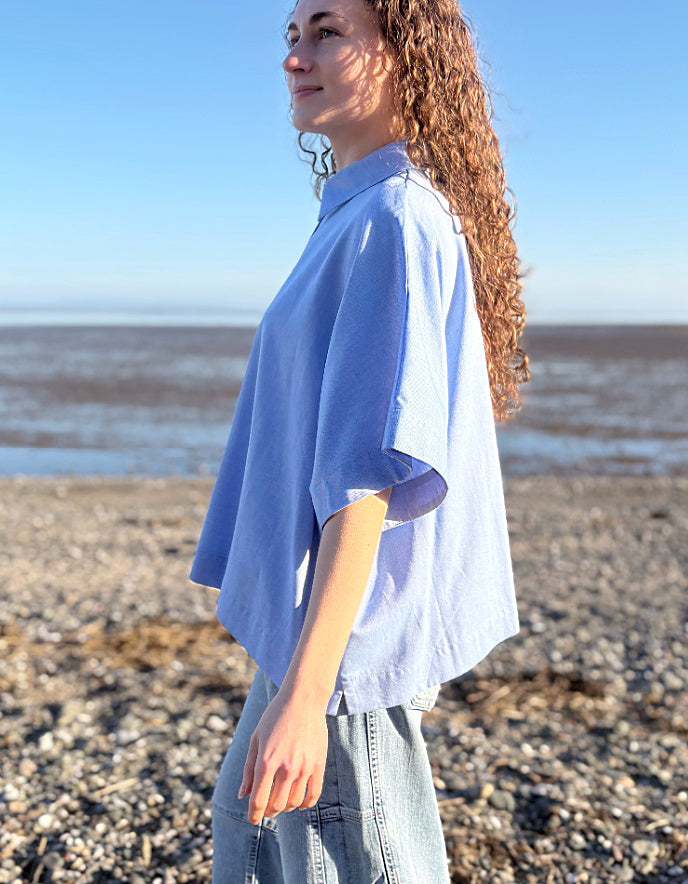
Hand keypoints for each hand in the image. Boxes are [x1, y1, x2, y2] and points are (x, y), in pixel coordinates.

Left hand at [238, 687, 327, 824]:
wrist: (303, 699)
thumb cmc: (275, 716)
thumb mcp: (256, 739)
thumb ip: (249, 769)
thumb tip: (243, 796)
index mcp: (266, 762)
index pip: (258, 800)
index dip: (254, 814)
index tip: (253, 819)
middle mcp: (285, 768)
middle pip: (276, 805)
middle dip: (269, 811)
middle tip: (267, 807)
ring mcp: (304, 767)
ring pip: (294, 802)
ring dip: (286, 807)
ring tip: (282, 800)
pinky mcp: (319, 764)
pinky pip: (313, 794)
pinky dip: (306, 803)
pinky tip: (300, 801)